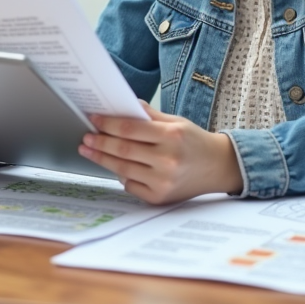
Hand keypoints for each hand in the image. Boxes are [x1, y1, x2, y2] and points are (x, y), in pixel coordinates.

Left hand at [78, 101, 242, 203]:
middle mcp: (167, 160)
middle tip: (86, 137)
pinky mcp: (160, 197)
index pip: (130, 129)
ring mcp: (163, 181)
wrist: (218, 167)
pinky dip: (120, 176)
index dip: (108, 124)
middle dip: (100, 142)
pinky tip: (114, 166)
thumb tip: (123, 106)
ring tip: (89, 150)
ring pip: (122, 169)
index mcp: (172, 136)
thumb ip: (149, 116)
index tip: (94, 119)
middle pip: (123, 150)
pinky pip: (131, 186)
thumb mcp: (176, 122)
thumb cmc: (194, 142)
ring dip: (102, 158)